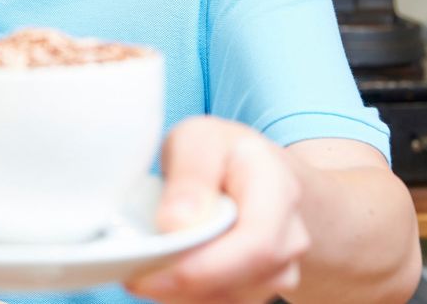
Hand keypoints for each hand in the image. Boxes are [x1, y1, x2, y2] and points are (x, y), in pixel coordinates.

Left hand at [126, 116, 308, 303]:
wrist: (256, 172)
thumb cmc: (222, 153)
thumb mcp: (199, 139)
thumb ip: (190, 173)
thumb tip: (176, 223)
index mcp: (277, 186)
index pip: (255, 243)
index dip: (199, 268)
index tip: (144, 271)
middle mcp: (291, 233)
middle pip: (241, 282)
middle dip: (180, 286)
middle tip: (134, 276)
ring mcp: (284, 266)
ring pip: (229, 299)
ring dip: (181, 294)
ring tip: (148, 267)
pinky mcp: (264, 287)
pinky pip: (224, 302)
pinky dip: (188, 296)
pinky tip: (168, 274)